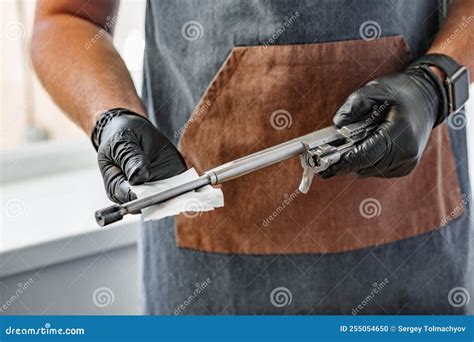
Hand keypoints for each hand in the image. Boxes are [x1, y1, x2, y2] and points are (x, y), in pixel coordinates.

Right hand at [93, 109, 186, 203]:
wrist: (134, 130)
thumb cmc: (122, 135)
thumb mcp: (122, 140)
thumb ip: (130, 158)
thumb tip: (138, 177)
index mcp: (116, 186)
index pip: (130, 198)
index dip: (145, 198)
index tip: (159, 193)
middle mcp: (136, 194)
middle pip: (152, 204)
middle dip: (168, 201)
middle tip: (183, 195)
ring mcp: (154, 190)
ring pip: (169, 202)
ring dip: (182, 199)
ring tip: (195, 194)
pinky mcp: (170, 184)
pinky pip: (181, 192)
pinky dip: (191, 191)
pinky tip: (201, 188)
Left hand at [321, 64, 442, 177]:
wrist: (428, 99)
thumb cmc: (401, 92)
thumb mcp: (374, 89)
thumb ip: (353, 105)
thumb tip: (337, 124)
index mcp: (400, 132)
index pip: (367, 154)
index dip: (344, 161)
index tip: (325, 167)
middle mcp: (406, 153)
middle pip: (365, 166)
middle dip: (344, 163)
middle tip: (323, 162)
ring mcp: (406, 163)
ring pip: (368, 170)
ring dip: (354, 162)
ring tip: (344, 149)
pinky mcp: (404, 168)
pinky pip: (376, 170)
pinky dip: (365, 162)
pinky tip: (364, 147)